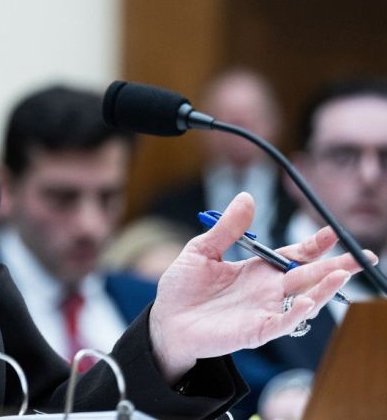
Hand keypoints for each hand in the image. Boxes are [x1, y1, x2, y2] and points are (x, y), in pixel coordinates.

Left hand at [149, 192, 374, 383]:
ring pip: (302, 301)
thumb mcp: (202, 250)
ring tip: (340, 275)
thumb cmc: (183, 288)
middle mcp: (266, 291)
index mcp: (256, 270)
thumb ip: (227, 228)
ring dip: (323, 289)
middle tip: (363, 258)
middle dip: (336, 267)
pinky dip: (296, 313)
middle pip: (307, 277)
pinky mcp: (253, 331)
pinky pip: (280, 323)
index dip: (313, 245)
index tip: (332, 232)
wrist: (166, 319)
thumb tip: (247, 197)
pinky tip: (307, 301)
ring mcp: (263, 311)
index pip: (293, 256)